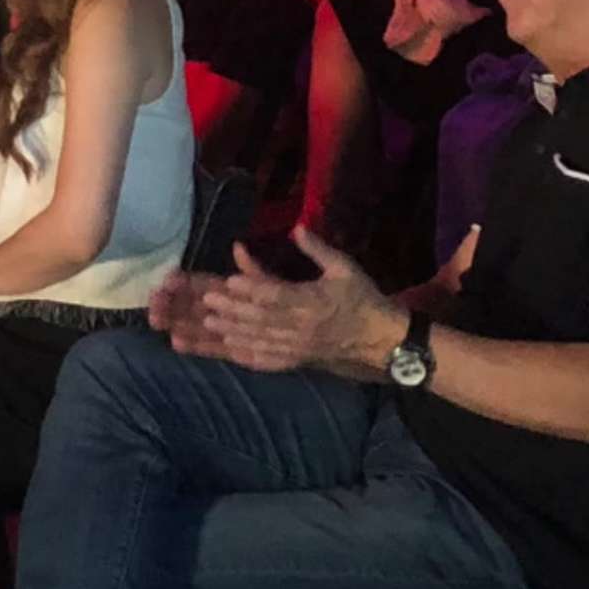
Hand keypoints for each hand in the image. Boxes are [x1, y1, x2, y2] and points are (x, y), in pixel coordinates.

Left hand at [156, 229, 401, 377]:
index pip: (278, 296)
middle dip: (232, 309)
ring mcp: (297, 347)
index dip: (253, 288)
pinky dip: (244, 353)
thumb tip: (296, 227)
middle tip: (208, 300)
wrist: (380, 339)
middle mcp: (301, 328)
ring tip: (208, 322)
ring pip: (259, 339)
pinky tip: (227, 348)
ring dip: (232, 331)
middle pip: (261, 318)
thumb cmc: (362, 298)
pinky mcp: (295, 360)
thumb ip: (317, 249)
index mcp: (314, 302)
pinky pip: (266, 359)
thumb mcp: (344, 267)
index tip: (231, 281)